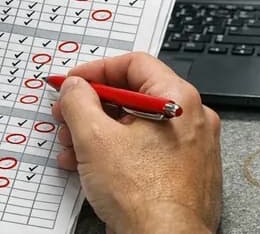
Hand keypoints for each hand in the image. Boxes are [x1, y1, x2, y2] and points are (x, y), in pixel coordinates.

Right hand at [52, 53, 221, 233]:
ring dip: (98, 133)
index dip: (97, 70)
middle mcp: (192, 118)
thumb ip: (79, 102)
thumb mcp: (95, 139)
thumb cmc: (144, 196)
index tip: (73, 82)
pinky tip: (91, 168)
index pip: (134, 63)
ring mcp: (191, 148)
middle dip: (92, 107)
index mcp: (178, 98)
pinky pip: (147, 151)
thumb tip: (74, 86)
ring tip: (72, 148)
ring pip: (138, 126)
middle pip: (134, 95)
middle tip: (67, 116)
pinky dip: (118, 153)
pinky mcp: (184, 173)